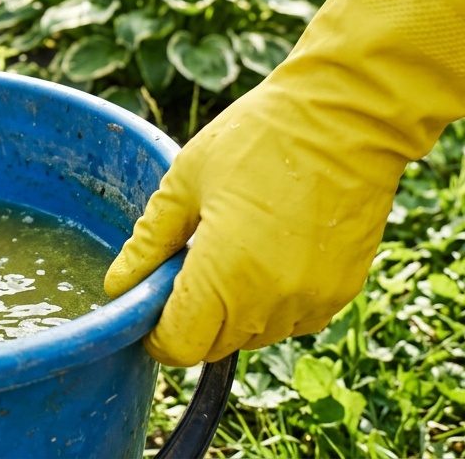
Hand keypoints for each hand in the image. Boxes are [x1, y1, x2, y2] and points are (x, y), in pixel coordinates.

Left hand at [104, 0, 464, 366]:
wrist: (347, 117)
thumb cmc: (256, 138)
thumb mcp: (184, 182)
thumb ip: (148, 243)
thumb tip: (117, 287)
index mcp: (225, 275)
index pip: (178, 346)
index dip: (155, 331)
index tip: (149, 299)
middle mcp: (270, 301)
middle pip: (211, 345)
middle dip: (189, 316)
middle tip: (186, 259)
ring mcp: (310, 301)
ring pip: (250, 334)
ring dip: (230, 310)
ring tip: (230, 246)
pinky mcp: (341, 293)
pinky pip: (289, 319)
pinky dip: (270, 301)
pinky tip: (267, 251)